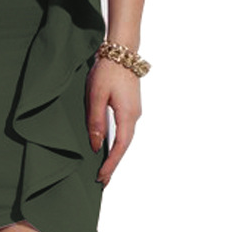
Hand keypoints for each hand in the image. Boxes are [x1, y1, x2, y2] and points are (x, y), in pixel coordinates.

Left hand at [87, 54, 140, 186]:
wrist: (122, 51)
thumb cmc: (107, 71)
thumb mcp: (95, 96)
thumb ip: (95, 122)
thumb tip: (96, 146)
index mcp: (128, 115)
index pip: (120, 147)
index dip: (110, 164)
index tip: (101, 178)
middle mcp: (135, 116)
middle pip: (125, 146)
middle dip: (113, 164)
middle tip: (102, 180)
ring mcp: (135, 111)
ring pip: (126, 139)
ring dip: (116, 154)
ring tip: (104, 168)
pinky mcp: (131, 106)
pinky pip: (125, 130)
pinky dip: (118, 143)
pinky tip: (109, 148)